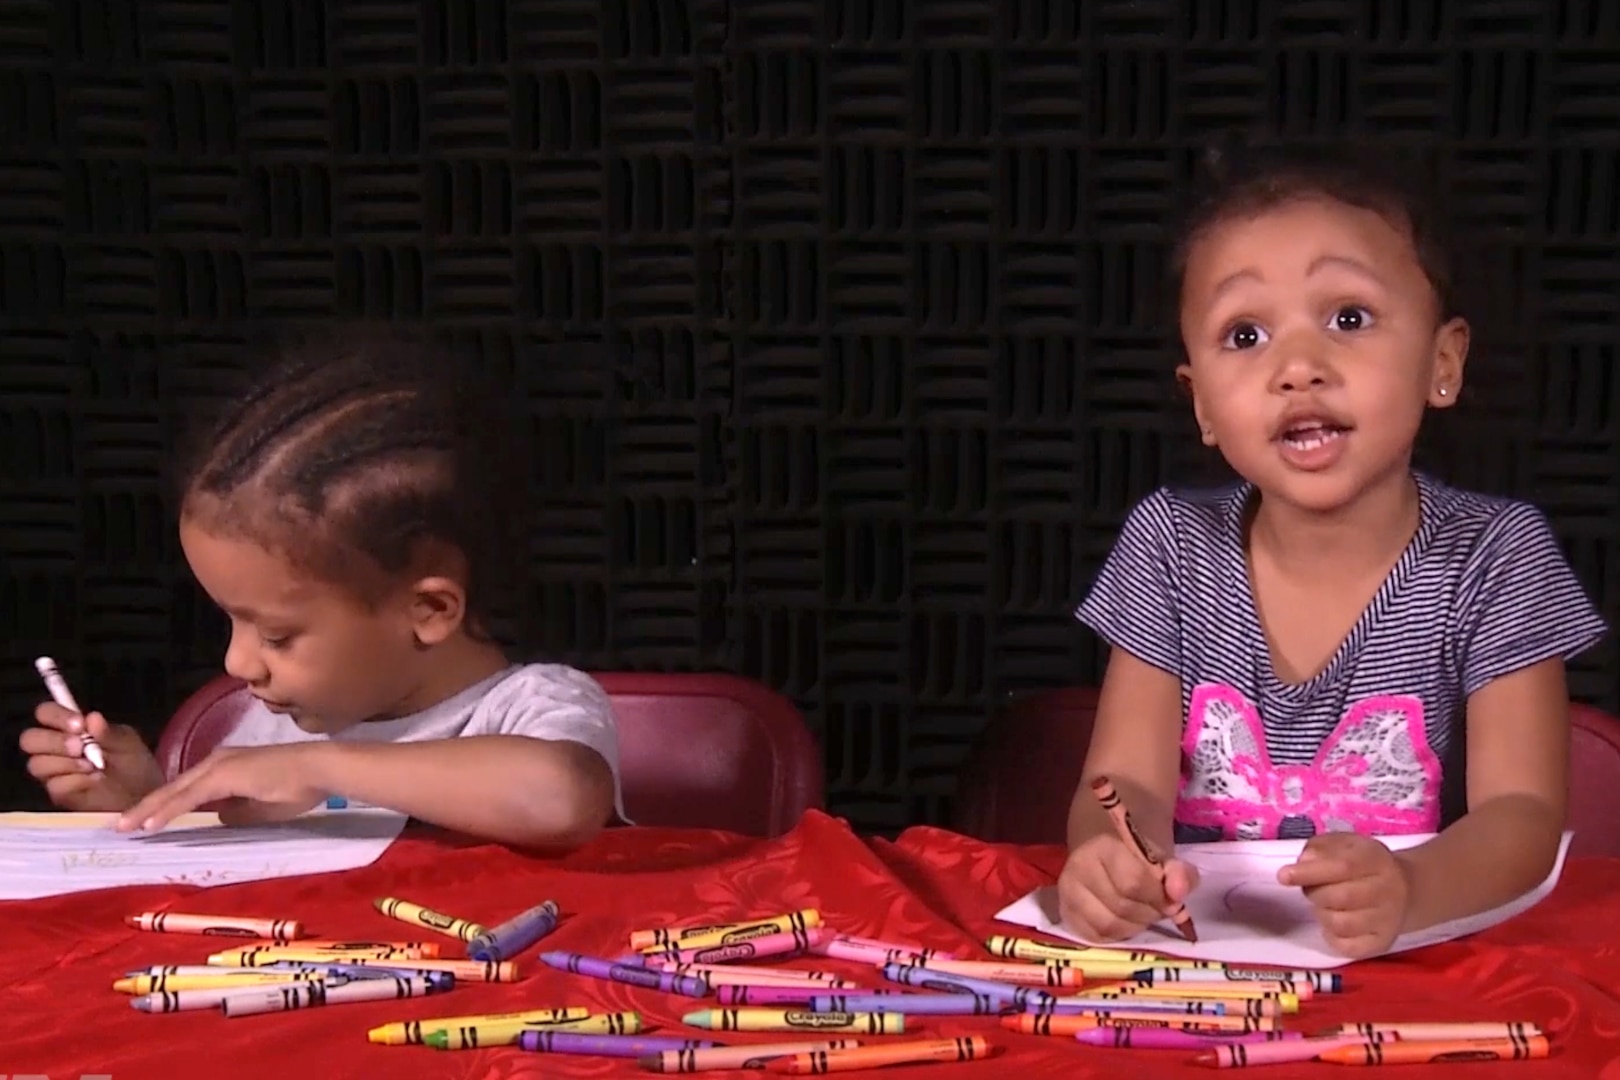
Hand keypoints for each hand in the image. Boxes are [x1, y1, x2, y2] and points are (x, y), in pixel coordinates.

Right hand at [19, 703, 165, 811]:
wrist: (144, 795)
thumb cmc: (133, 763)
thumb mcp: (126, 743)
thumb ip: (108, 732)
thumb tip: (92, 718)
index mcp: (70, 729)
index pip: (46, 713)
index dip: (56, 716)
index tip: (79, 724)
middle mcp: (55, 749)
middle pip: (30, 739)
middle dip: (54, 741)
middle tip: (80, 747)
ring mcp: (55, 772)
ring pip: (37, 763)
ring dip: (65, 763)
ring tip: (93, 766)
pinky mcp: (60, 794)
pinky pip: (54, 785)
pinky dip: (75, 781)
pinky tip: (94, 780)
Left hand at [116, 743, 333, 831]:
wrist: (319, 769)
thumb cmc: (299, 786)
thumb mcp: (262, 806)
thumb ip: (238, 811)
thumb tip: (219, 818)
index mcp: (226, 767)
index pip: (187, 790)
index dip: (163, 806)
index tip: (143, 822)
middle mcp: (216, 761)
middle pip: (172, 789)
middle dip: (145, 808)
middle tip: (119, 825)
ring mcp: (218, 766)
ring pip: (174, 791)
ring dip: (148, 810)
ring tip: (123, 827)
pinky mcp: (222, 775)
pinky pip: (188, 796)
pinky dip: (167, 811)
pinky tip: (149, 824)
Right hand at [1058, 832, 1200, 941]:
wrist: (1103, 859)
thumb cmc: (1134, 860)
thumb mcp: (1161, 860)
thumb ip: (1179, 874)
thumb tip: (1178, 894)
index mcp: (1104, 847)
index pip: (1133, 881)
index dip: (1158, 898)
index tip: (1171, 901)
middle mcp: (1079, 868)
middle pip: (1122, 906)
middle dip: (1149, 914)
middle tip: (1157, 909)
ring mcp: (1068, 894)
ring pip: (1110, 925)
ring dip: (1135, 927)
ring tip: (1142, 916)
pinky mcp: (1066, 916)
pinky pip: (1098, 938)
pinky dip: (1118, 936)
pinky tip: (1125, 923)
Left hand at [1280, 832, 1410, 957]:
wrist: (1405, 890)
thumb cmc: (1364, 864)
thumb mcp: (1345, 844)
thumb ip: (1321, 848)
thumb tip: (1303, 862)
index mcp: (1376, 860)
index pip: (1342, 867)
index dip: (1310, 872)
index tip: (1283, 876)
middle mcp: (1387, 891)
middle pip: (1340, 897)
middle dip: (1314, 893)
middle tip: (1311, 889)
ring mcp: (1387, 920)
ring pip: (1341, 924)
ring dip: (1322, 914)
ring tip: (1325, 904)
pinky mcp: (1382, 943)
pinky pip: (1347, 947)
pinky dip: (1332, 936)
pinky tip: (1333, 924)